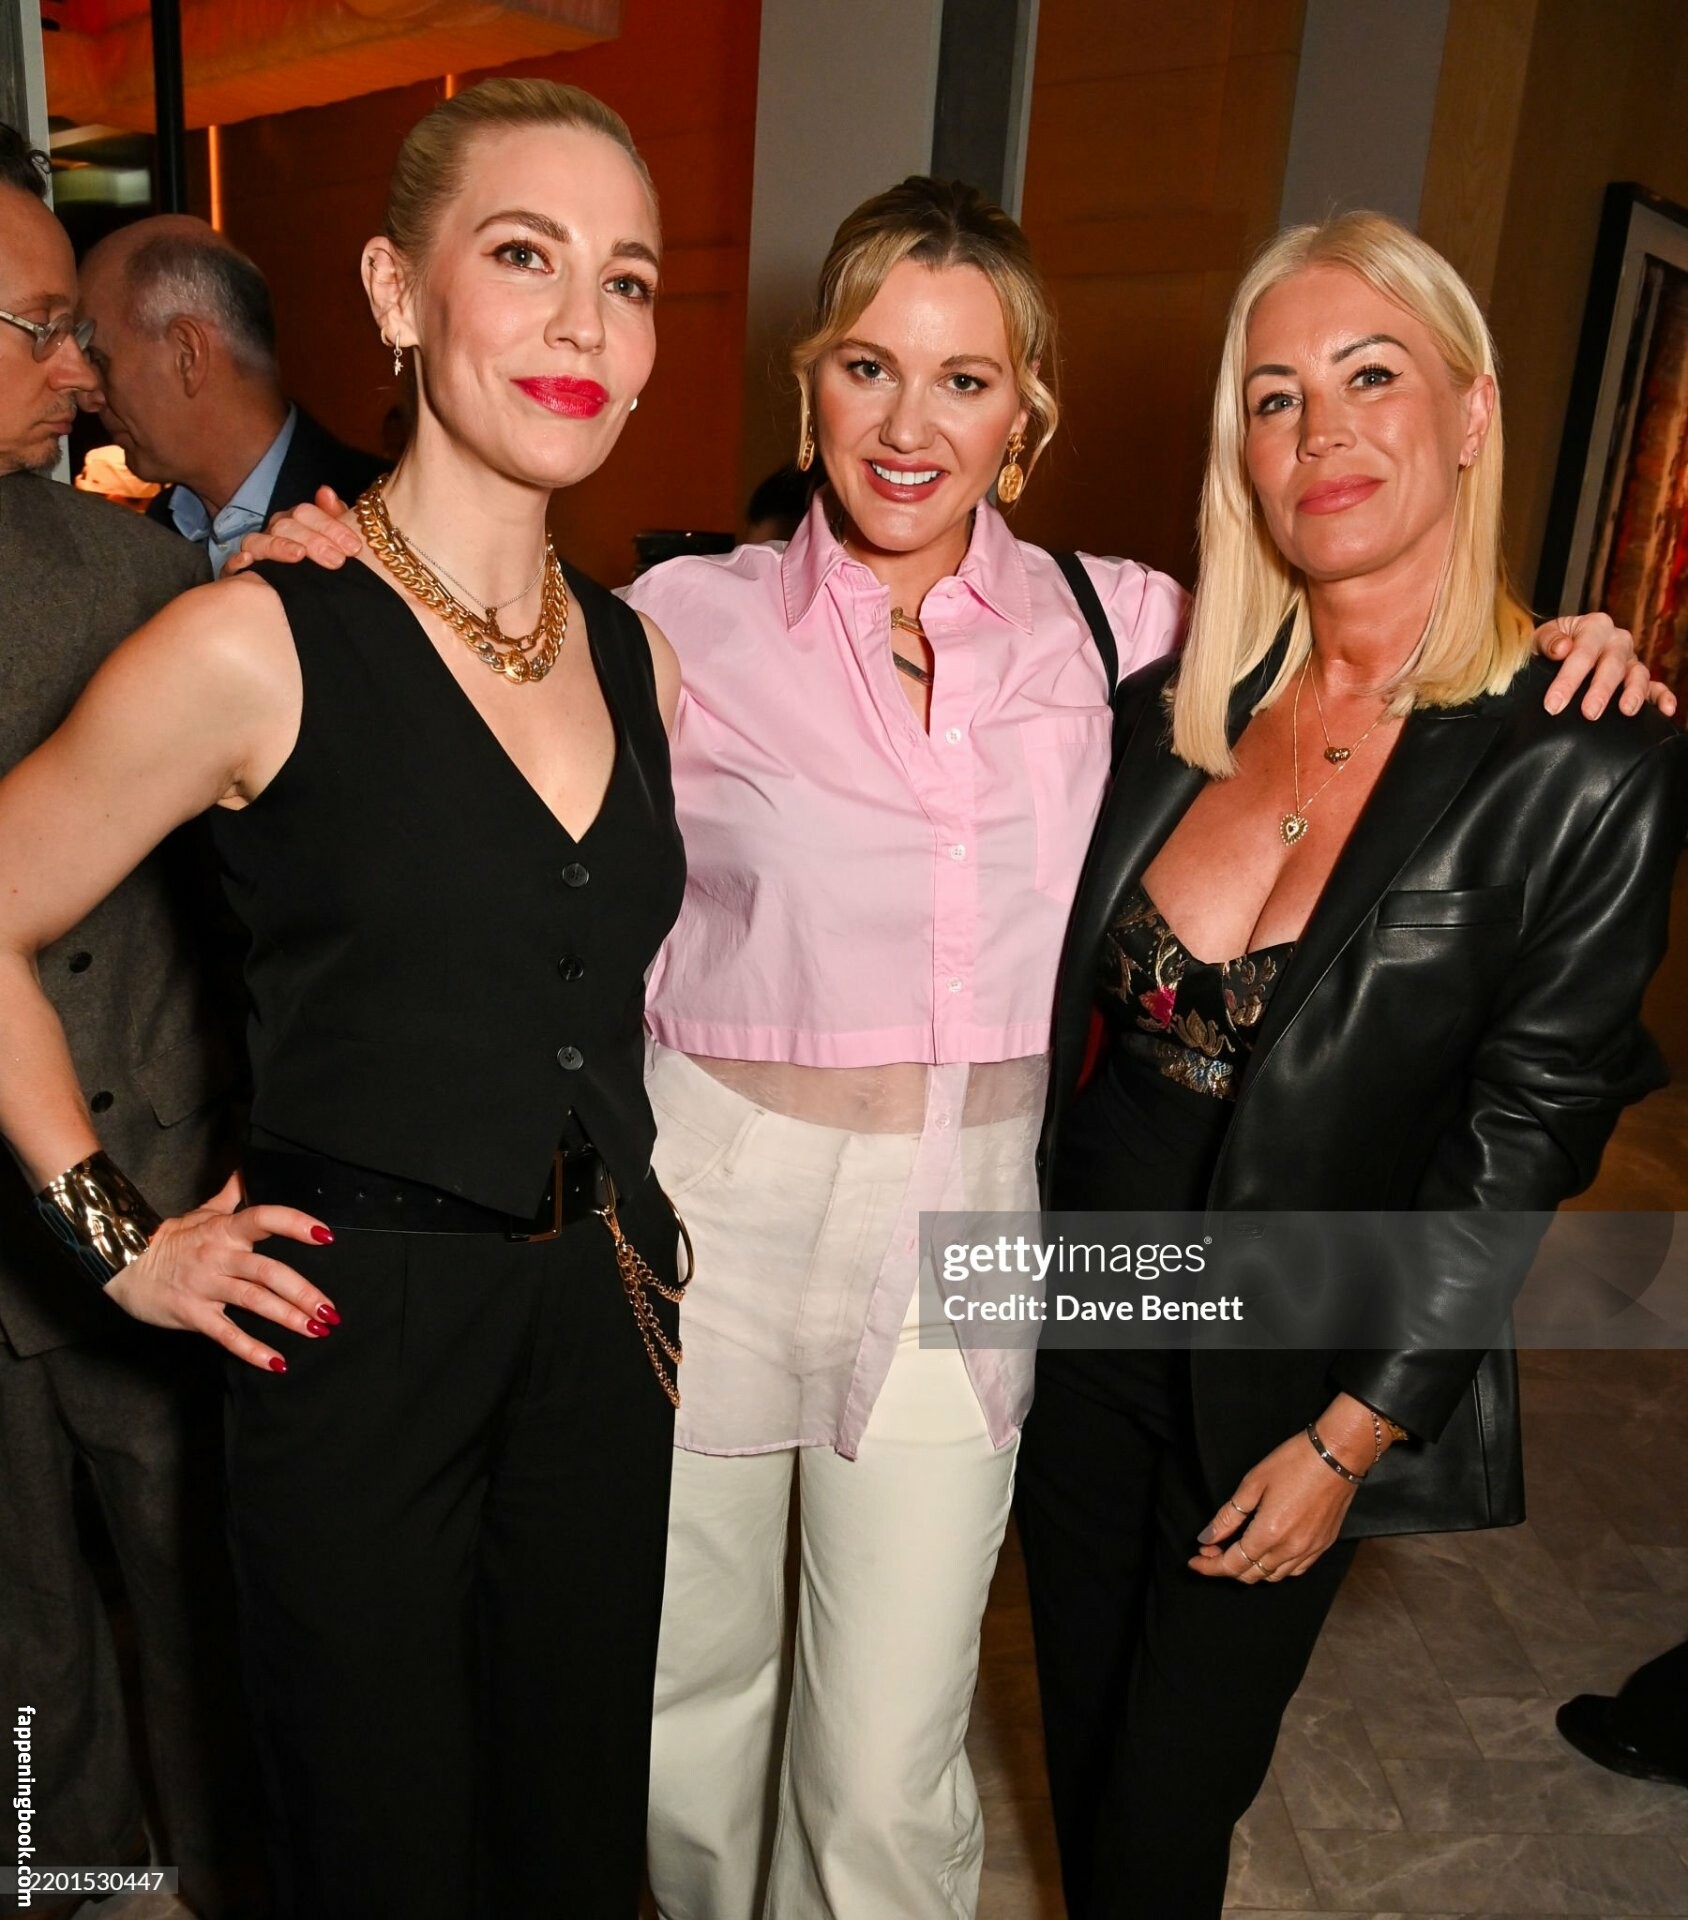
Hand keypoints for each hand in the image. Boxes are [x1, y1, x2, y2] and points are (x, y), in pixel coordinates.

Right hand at [105, 1171, 337, 1372]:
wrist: (122, 1264)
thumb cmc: (169, 1239)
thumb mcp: (201, 1213)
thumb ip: (230, 1196)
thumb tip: (246, 1171)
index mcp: (225, 1229)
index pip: (265, 1219)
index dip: (296, 1224)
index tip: (326, 1236)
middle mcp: (220, 1256)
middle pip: (268, 1272)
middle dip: (303, 1292)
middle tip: (330, 1311)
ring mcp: (206, 1286)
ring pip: (254, 1301)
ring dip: (288, 1317)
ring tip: (317, 1330)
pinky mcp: (193, 1314)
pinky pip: (226, 1334)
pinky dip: (252, 1350)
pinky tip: (277, 1362)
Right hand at [222, 487, 362, 576]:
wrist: (306, 603)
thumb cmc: (324, 566)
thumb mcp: (335, 544)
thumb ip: (334, 517)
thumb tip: (326, 492)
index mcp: (296, 521)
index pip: (308, 513)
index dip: (331, 527)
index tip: (354, 547)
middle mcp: (274, 531)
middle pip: (287, 525)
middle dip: (315, 541)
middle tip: (338, 561)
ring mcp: (255, 550)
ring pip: (260, 540)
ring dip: (279, 546)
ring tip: (299, 556)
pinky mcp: (239, 573)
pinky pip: (232, 565)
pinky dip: (238, 562)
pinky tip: (248, 561)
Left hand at [1189, 1395, 1381, 1582]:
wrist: (1338, 1455)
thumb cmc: (1294, 1462)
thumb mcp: (1253, 1483)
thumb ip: (1228, 1515)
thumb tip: (1207, 1537)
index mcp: (1269, 1534)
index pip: (1233, 1564)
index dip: (1210, 1566)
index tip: (1195, 1561)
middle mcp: (1290, 1550)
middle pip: (1251, 1575)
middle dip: (1226, 1567)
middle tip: (1211, 1549)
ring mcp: (1310, 1550)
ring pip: (1273, 1576)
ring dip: (1251, 1569)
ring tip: (1236, 1550)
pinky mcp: (1322, 1546)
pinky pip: (1295, 1570)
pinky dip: (1276, 1568)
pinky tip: (1267, 1552)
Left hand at [1536, 611, 1675, 718]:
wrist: (1555, 651)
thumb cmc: (1547, 646)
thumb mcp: (1539, 638)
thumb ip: (1548, 640)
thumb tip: (1562, 648)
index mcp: (1594, 626)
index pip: (1582, 653)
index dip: (1568, 680)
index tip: (1553, 704)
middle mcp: (1616, 641)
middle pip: (1612, 665)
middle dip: (1601, 690)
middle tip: (1590, 713)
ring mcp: (1630, 660)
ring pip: (1638, 674)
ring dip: (1634, 692)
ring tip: (1627, 711)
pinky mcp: (1639, 677)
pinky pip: (1655, 686)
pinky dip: (1662, 697)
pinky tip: (1666, 710)